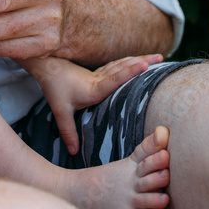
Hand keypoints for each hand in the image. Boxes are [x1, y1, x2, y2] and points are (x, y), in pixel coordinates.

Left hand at [25, 54, 163, 154]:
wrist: (47, 67)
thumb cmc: (55, 88)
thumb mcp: (60, 111)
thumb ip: (68, 131)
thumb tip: (74, 152)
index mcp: (94, 88)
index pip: (114, 79)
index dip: (129, 72)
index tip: (145, 64)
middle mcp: (99, 78)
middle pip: (123, 67)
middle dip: (143, 61)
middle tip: (161, 57)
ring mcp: (99, 73)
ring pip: (122, 63)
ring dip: (139, 59)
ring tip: (156, 57)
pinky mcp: (98, 72)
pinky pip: (118, 66)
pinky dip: (130, 63)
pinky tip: (138, 61)